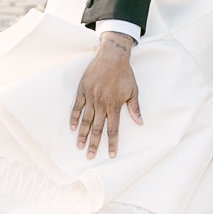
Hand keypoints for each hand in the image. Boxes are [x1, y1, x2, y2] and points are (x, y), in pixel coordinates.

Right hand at [70, 33, 141, 158]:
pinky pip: (77, 107)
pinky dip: (74, 117)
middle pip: (97, 128)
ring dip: (82, 134)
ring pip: (85, 120)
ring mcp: (91, 98)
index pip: (113, 129)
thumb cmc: (124, 74)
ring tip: (79, 146)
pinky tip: (72, 127)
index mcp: (114, 106)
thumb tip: (140, 123)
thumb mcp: (133, 91)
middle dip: (94, 144)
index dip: (112, 143)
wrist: (112, 57)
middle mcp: (101, 104)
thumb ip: (134, 108)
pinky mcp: (83, 91)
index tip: (111, 155)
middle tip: (90, 156)